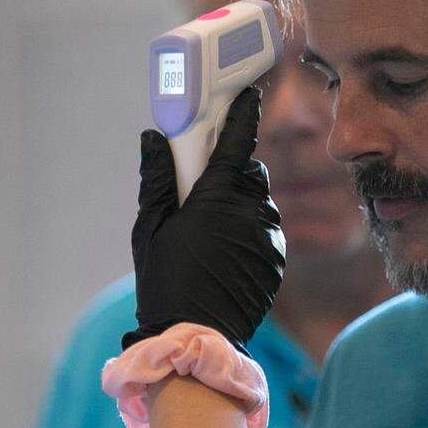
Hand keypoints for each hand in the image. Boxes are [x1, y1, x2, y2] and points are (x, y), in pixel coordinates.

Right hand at [124, 86, 285, 353]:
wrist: (197, 335)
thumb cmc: (165, 282)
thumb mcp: (149, 228)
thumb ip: (156, 179)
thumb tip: (154, 138)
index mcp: (217, 198)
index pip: (236, 141)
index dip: (241, 113)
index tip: (247, 93)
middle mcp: (251, 212)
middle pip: (249, 171)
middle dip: (230, 171)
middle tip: (203, 188)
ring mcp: (269, 237)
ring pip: (260, 201)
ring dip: (242, 203)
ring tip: (212, 229)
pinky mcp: (277, 259)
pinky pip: (266, 230)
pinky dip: (250, 230)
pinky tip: (226, 252)